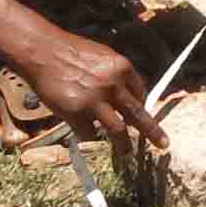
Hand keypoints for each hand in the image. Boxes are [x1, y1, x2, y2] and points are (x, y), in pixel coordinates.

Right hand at [23, 29, 165, 149]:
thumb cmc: (71, 52)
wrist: (43, 52)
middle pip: (138, 114)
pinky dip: (89, 136)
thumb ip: (116, 75)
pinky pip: (89, 133)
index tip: (141, 116)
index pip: (141, 92)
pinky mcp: (77, 113)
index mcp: (122, 68)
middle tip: (163, 144)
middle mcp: (113, 85)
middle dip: (152, 132)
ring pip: (118, 131)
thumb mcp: (103, 56)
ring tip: (127, 154)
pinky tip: (85, 133)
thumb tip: (126, 94)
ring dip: (124, 146)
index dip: (141, 106)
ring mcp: (95, 101)